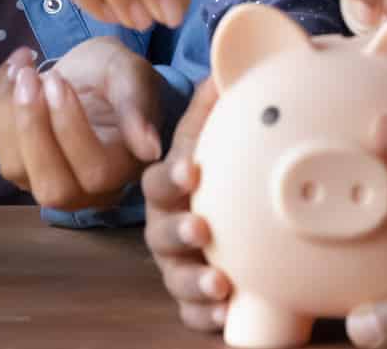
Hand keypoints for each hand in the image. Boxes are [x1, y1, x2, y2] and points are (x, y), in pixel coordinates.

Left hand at [0, 38, 163, 209]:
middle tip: (29, 78)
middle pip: (52, 188)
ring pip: (15, 169)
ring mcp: (45, 179)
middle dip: (33, 130)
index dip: (71, 129)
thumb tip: (149, 149)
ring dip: (10, 115)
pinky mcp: (17, 161)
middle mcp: (85, 189)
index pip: (95, 171)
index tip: (57, 79)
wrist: (93, 72)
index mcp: (122, 170)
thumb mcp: (133, 78)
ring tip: (22, 68)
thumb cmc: (119, 75)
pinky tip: (13, 67)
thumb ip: (137, 109)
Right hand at [142, 75, 229, 331]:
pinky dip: (206, 316)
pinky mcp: (193, 295)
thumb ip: (212, 105)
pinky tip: (226, 317)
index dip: (173, 174)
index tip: (192, 169)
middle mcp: (165, 225)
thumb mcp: (207, 133)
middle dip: (180, 232)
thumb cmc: (208, 164)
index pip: (160, 179)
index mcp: (168, 186)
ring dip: (195, 280)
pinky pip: (192, 312)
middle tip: (202, 228)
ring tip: (221, 283)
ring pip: (176, 276)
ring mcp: (177, 262)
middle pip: (161, 233)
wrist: (205, 198)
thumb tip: (223, 68)